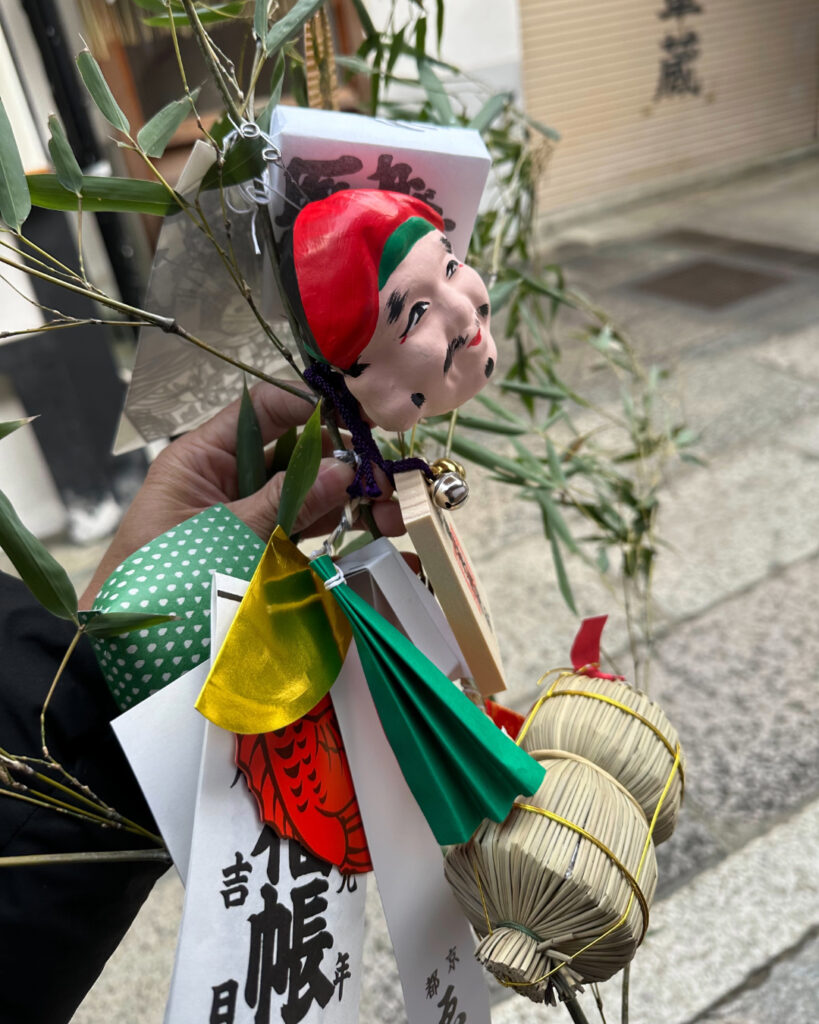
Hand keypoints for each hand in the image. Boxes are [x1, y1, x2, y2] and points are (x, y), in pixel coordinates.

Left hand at [80, 383, 401, 606]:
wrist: (132, 642)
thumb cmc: (164, 580)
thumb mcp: (228, 534)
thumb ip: (286, 502)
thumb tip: (344, 470)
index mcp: (204, 456)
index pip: (264, 409)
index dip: (310, 406)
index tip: (358, 416)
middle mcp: (226, 476)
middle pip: (291, 449)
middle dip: (338, 459)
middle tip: (381, 476)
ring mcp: (243, 510)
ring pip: (301, 488)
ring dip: (342, 495)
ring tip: (385, 509)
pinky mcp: (255, 543)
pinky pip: (297, 522)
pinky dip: (328, 525)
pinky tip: (363, 527)